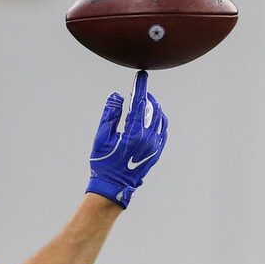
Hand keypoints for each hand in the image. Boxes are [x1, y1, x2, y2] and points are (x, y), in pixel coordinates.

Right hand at [86, 71, 167, 208]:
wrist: (113, 187)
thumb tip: (117, 96)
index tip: (141, 76)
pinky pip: (163, 131)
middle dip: (146, 96)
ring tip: (144, 102)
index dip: (140, 87)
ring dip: (153, 107)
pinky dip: (159, 120)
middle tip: (138, 90)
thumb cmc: (103, 162)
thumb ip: (110, 114)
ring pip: (160, 119)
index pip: (140, 103)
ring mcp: (155, 146)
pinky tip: (153, 117)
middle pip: (153, 109)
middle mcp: (148, 138)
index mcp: (134, 133)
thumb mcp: (102, 137)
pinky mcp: (156, 153)